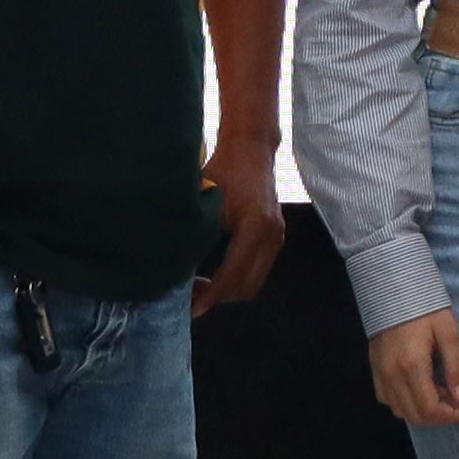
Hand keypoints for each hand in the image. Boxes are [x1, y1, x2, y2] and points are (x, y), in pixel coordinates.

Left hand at [196, 133, 286, 312]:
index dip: (212, 295)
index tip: (193, 308)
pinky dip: (238, 279)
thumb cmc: (224, 169)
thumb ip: (199, 236)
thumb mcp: (207, 202)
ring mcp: (278, 237)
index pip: (233, 274)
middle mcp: (272, 235)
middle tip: (192, 298)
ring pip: (254, 282)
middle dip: (219, 297)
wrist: (251, 150)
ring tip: (201, 288)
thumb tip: (180, 271)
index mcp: (255, 226)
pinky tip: (216, 274)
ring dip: (229, 291)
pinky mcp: (276, 237)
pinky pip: (258, 271)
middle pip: (247, 286)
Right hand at [366, 302, 458, 428]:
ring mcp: (380, 373)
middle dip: (439, 416)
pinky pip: (387, 398)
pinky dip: (405, 402)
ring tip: (440, 393)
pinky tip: (419, 388)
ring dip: (422, 410)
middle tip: (457, 401)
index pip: (430, 408)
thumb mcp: (449, 332)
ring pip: (400, 410)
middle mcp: (392, 375)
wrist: (394, 288)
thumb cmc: (426, 307)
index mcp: (412, 366)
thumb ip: (456, 367)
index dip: (451, 416)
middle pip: (415, 415)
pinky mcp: (374, 369)